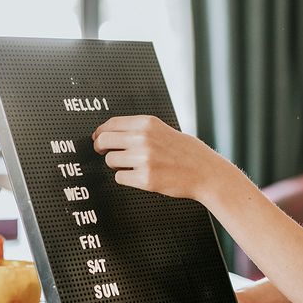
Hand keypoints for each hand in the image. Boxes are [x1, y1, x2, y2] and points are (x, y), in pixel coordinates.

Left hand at [92, 115, 221, 200]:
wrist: (205, 172)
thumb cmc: (187, 152)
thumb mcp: (164, 130)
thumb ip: (140, 130)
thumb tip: (111, 132)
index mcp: (148, 124)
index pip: (112, 124)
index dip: (100, 131)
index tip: (97, 137)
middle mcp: (143, 139)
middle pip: (105, 141)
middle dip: (101, 147)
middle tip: (104, 152)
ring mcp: (144, 159)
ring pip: (110, 160)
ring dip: (116, 164)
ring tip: (131, 165)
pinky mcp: (145, 178)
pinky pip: (120, 178)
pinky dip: (125, 178)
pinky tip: (138, 175)